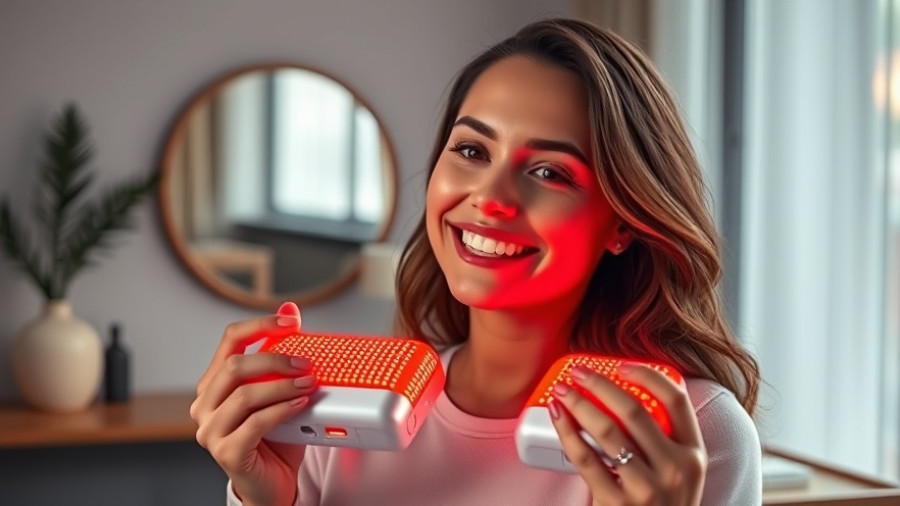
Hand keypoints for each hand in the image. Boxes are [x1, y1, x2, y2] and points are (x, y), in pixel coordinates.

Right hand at [190, 302, 316, 505]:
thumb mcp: (279, 392)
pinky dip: (282, 410)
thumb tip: (290, 310)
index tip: (291, 322)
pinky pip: (255, 424)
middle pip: (235, 366)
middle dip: (275, 359)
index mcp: (214, 384)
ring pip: (244, 395)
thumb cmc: (276, 437)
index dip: (260, 326)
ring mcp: (211, 430)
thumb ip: (281, 356)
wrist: (273, 484)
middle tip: (306, 363)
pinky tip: (300, 405)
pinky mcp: (226, 452)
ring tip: (309, 384)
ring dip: (282, 386)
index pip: (230, 340)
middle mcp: (205, 405)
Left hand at [550, 364, 705, 505]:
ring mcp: (648, 489)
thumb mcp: (679, 473)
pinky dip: (567, 432)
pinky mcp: (618, 503)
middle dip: (601, 384)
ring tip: (562, 391)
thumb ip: (663, 439)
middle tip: (579, 372)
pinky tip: (557, 417)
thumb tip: (623, 394)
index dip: (647, 375)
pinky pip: (586, 458)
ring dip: (579, 404)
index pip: (677, 399)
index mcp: (693, 454)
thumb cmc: (660, 504)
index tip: (621, 365)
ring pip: (608, 431)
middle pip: (635, 410)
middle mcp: (675, 469)